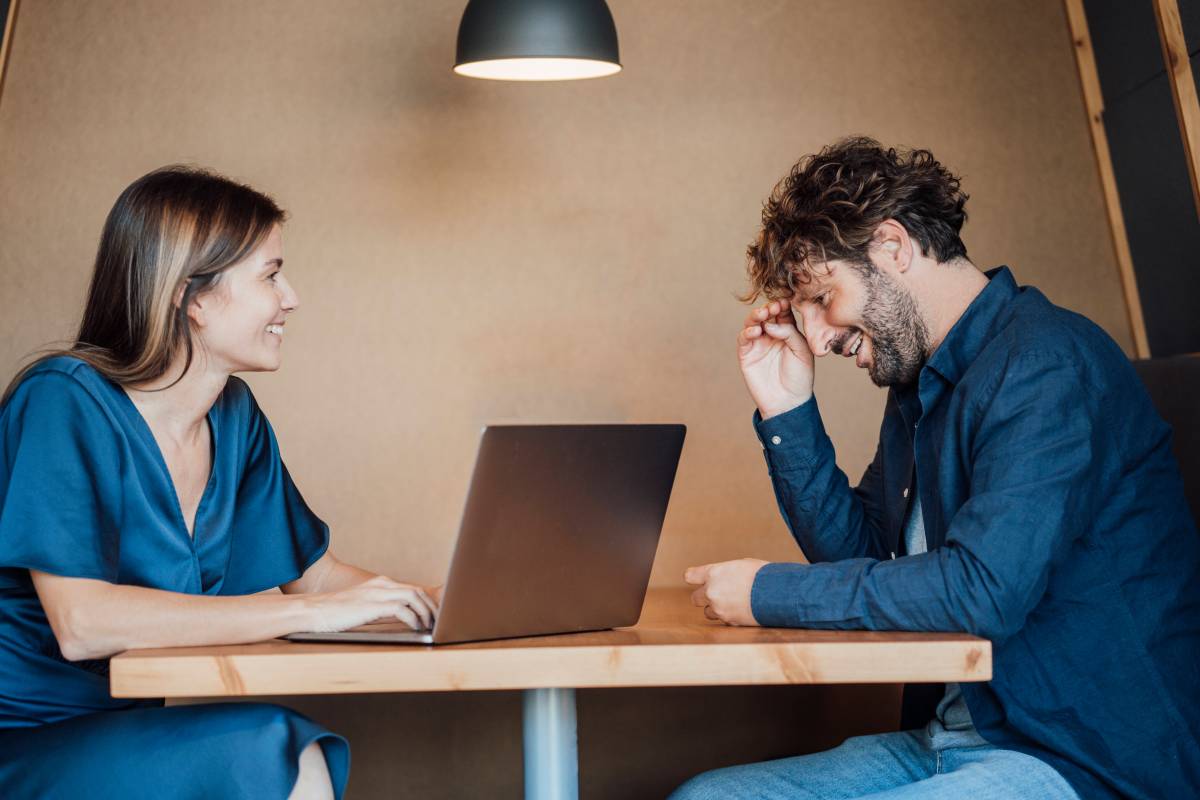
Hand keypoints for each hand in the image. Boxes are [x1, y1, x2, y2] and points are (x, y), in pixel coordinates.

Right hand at [304, 575, 437, 632]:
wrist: (314, 610)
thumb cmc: (337, 612)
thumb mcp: (363, 606)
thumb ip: (381, 607)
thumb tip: (401, 618)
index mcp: (381, 583)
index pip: (412, 588)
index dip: (427, 601)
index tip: (435, 613)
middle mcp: (382, 585)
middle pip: (417, 591)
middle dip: (431, 606)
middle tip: (437, 621)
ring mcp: (377, 593)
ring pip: (414, 597)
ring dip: (425, 612)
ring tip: (429, 626)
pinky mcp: (373, 605)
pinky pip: (402, 609)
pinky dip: (413, 618)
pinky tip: (415, 628)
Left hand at [684, 559, 768, 625]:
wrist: (778, 593)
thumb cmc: (762, 575)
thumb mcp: (742, 565)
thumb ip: (726, 573)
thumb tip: (723, 578)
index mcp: (714, 573)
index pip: (690, 576)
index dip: (693, 578)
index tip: (696, 579)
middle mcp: (711, 591)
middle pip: (695, 598)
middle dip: (704, 597)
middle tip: (717, 594)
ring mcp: (719, 608)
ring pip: (707, 612)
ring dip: (716, 609)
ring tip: (733, 604)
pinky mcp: (729, 622)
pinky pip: (723, 621)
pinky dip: (729, 617)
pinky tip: (742, 611)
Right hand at [737, 299, 814, 418]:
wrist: (788, 402)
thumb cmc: (800, 377)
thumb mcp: (803, 351)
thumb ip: (789, 333)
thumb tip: (769, 323)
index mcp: (788, 332)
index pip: (783, 313)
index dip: (782, 305)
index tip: (785, 301)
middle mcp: (771, 335)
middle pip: (766, 314)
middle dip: (768, 308)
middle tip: (773, 307)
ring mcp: (758, 344)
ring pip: (752, 323)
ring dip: (756, 316)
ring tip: (762, 315)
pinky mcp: (746, 354)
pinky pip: (743, 339)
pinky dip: (747, 332)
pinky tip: (756, 331)